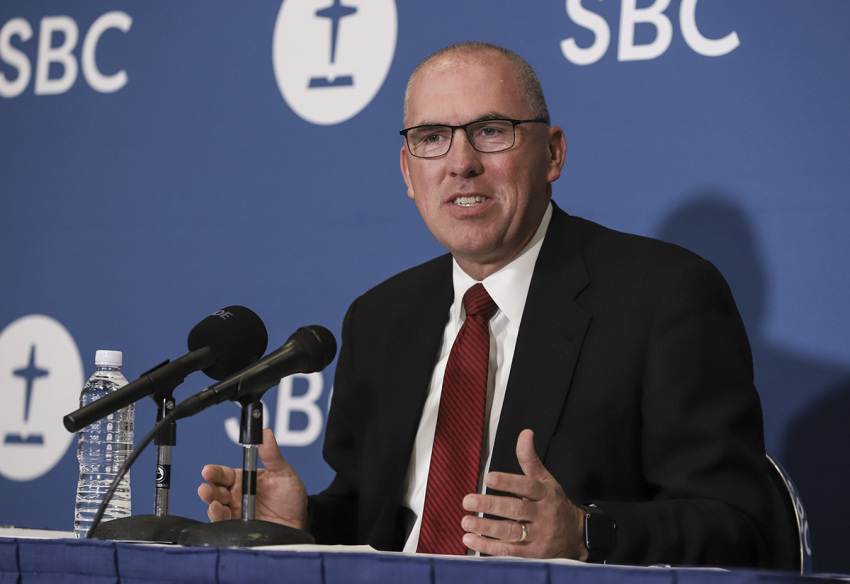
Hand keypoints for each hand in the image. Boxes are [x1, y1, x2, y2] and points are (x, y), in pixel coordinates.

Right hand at [197, 428, 307, 529]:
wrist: (300, 521)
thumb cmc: (291, 496)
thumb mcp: (284, 473)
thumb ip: (273, 456)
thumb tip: (266, 434)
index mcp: (244, 479)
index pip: (223, 474)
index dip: (214, 472)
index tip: (208, 471)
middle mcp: (236, 496)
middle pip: (216, 491)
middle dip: (208, 491)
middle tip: (205, 489)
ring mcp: (236, 513)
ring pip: (217, 510)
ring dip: (212, 507)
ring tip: (215, 505)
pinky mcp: (238, 529)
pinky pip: (224, 526)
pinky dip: (219, 522)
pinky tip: (221, 517)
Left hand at [460, 429, 588, 559]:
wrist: (575, 535)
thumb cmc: (554, 504)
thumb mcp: (546, 479)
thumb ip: (530, 459)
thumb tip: (525, 433)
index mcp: (546, 493)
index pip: (527, 486)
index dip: (508, 482)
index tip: (488, 477)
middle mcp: (542, 514)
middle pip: (517, 509)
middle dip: (491, 505)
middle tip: (468, 500)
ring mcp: (538, 535)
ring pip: (512, 532)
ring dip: (486, 528)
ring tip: (466, 520)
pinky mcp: (532, 553)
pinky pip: (509, 551)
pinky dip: (488, 547)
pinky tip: (471, 539)